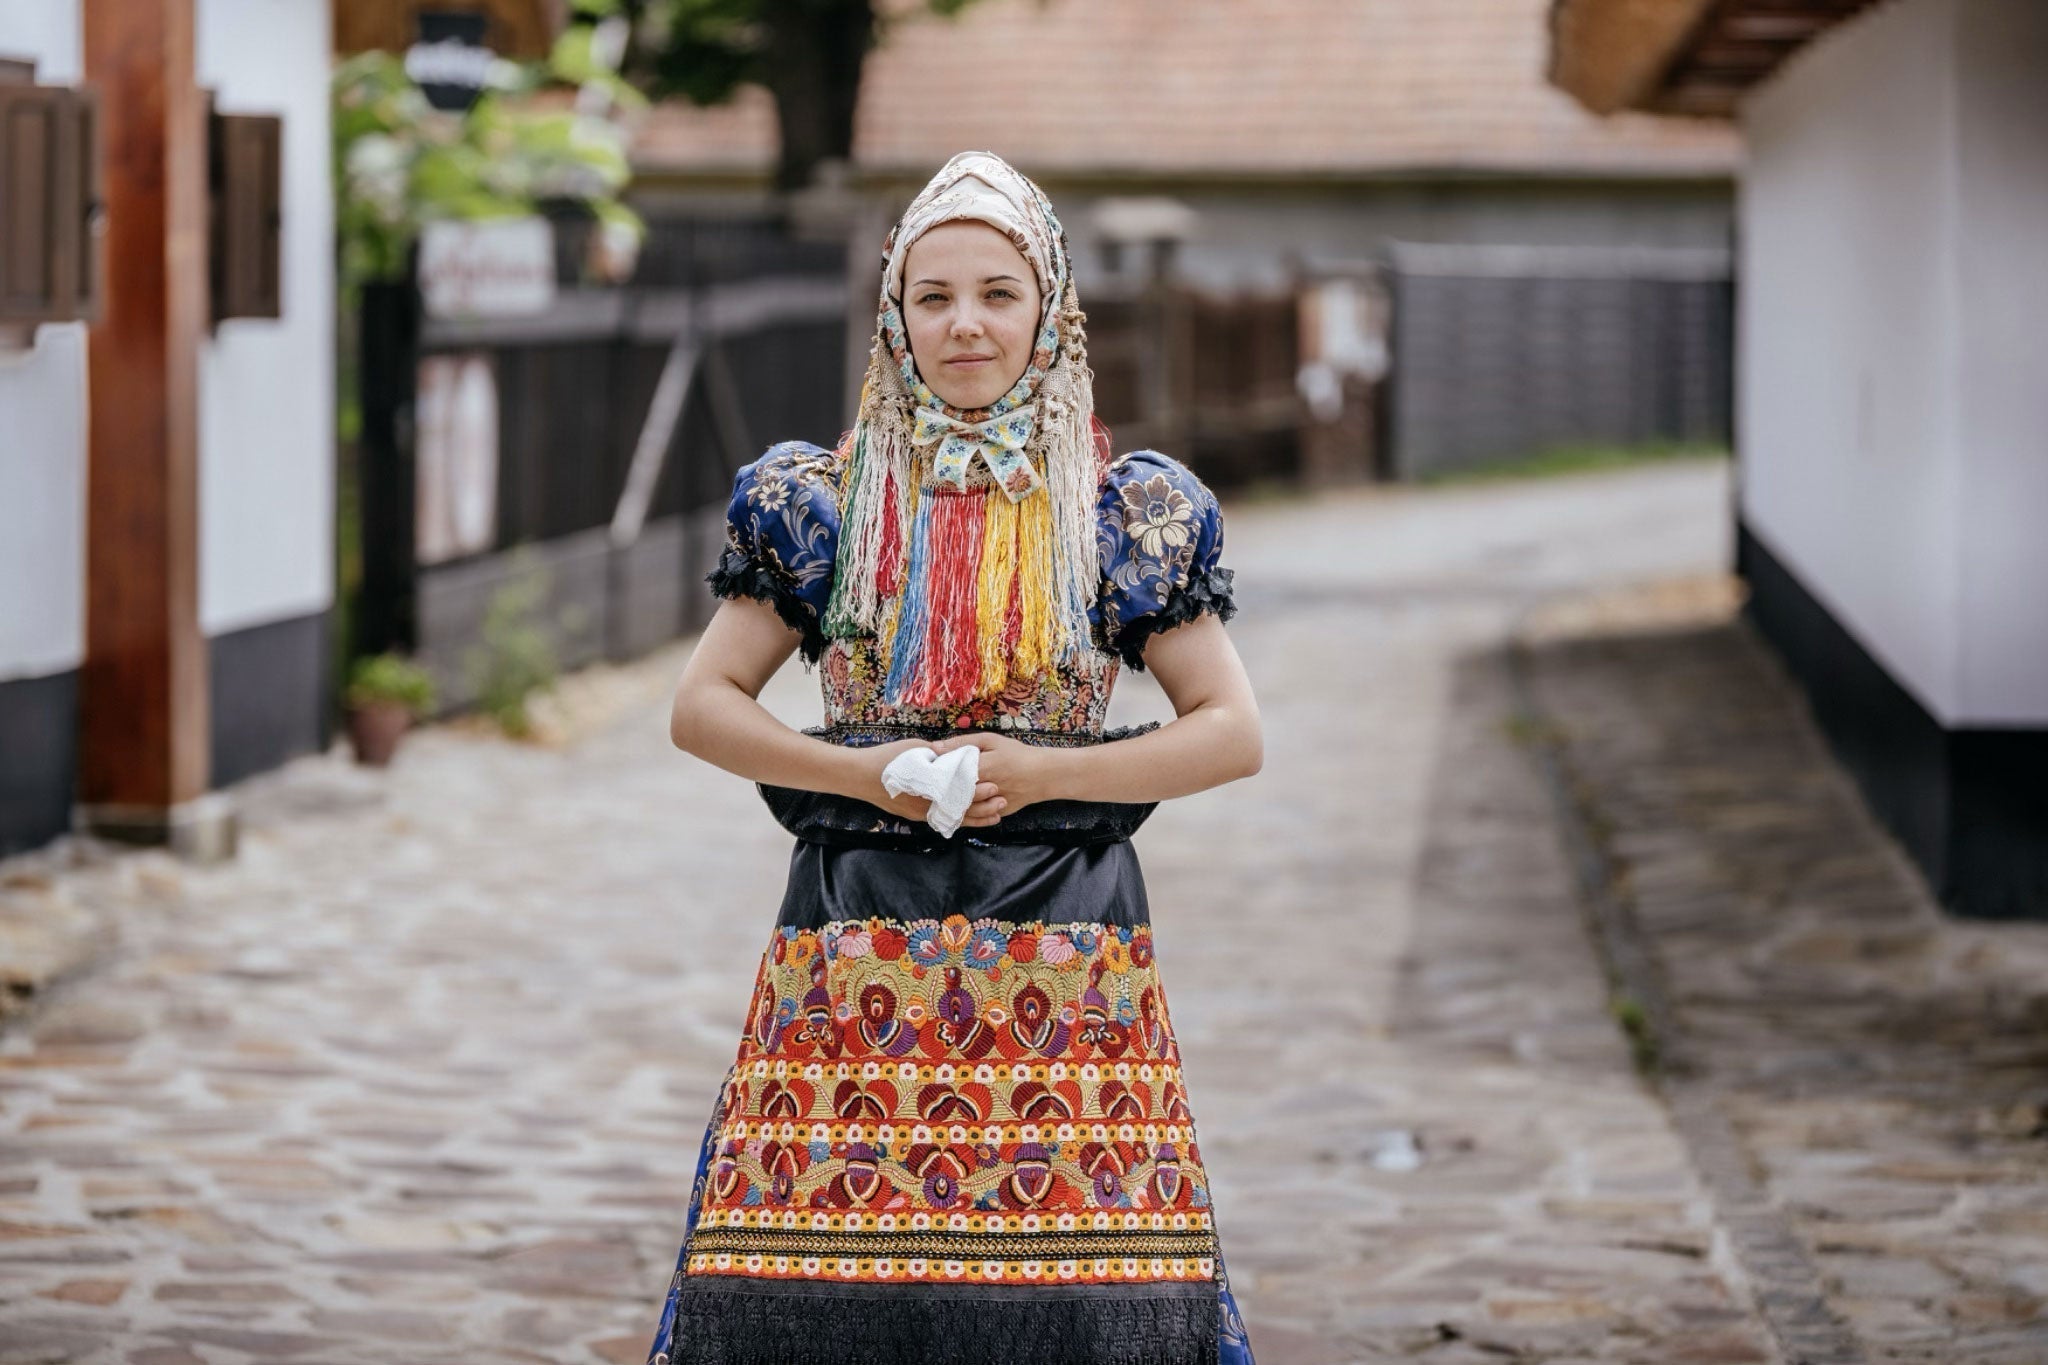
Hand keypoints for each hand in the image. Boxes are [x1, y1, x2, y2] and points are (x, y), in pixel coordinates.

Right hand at [860, 738, 1008, 827]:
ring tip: (994, 816)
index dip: (978, 791)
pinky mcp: (914, 815)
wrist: (858, 776)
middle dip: (982, 806)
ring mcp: (918, 812)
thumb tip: (955, 752)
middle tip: (1002, 802)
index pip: (958, 793)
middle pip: (958, 809)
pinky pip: (941, 819)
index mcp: (926, 787)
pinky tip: (971, 818)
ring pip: (952, 818)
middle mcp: (924, 804)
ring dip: (974, 817)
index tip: (995, 787)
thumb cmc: (884, 758)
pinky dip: (957, 819)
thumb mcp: (914, 749)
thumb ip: (937, 753)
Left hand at [927, 732, 1058, 817]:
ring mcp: (991, 804)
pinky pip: (974, 817)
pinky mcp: (995, 814)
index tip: (925, 770)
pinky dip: (963, 812)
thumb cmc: (1016, 754)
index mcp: (982, 768)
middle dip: (938, 790)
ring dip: (948, 803)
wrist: (1042, 775)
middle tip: (925, 785)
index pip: (949, 774)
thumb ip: (962, 743)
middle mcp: (985, 789)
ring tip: (936, 795)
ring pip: (961, 809)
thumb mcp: (991, 741)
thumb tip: (935, 747)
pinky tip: (953, 804)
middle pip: (952, 794)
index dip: (934, 775)